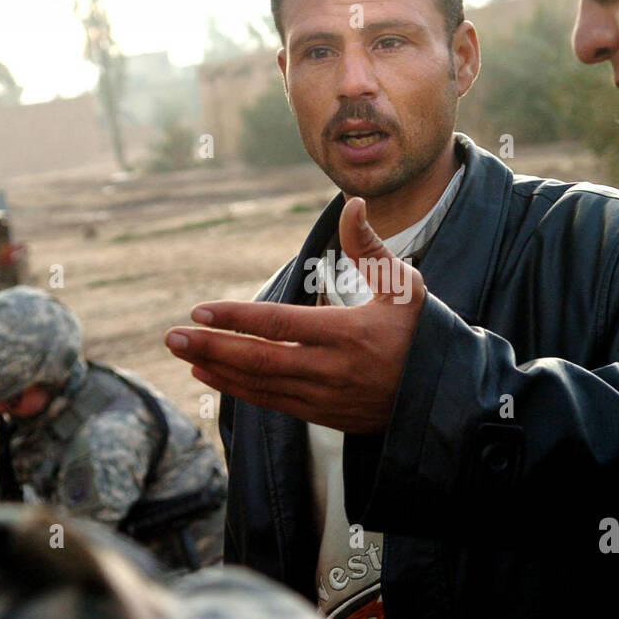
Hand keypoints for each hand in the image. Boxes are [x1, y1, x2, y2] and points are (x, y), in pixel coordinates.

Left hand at [165, 197, 424, 433]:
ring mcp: (327, 398)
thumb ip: (369, 246)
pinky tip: (214, 376)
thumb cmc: (423, 331)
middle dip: (213, 348)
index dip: (236, 319)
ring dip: (219, 370)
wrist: (446, 396)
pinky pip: (274, 404)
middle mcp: (333, 369)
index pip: (279, 324)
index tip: (199, 311)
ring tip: (184, 355)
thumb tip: (353, 203)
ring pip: (262, 386)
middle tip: (171, 337)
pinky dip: (240, 390)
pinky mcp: (325, 416)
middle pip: (260, 360)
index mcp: (349, 333)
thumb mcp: (403, 285)